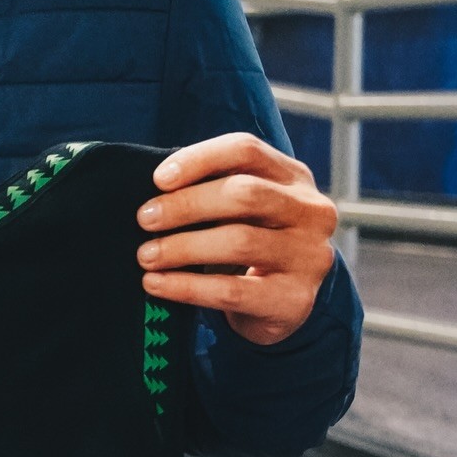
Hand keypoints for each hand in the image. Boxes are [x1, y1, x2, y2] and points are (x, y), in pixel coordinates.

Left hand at [135, 132, 337, 345]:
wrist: (282, 306)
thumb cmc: (250, 244)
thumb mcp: (243, 209)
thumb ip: (213, 190)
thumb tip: (154, 194)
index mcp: (294, 177)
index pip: (246, 150)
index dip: (199, 159)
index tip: (158, 179)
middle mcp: (311, 212)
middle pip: (245, 194)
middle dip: (186, 205)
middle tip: (145, 219)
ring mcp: (309, 257)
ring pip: (239, 241)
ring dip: (182, 247)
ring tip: (146, 255)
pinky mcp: (295, 300)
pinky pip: (232, 290)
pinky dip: (186, 287)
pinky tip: (156, 284)